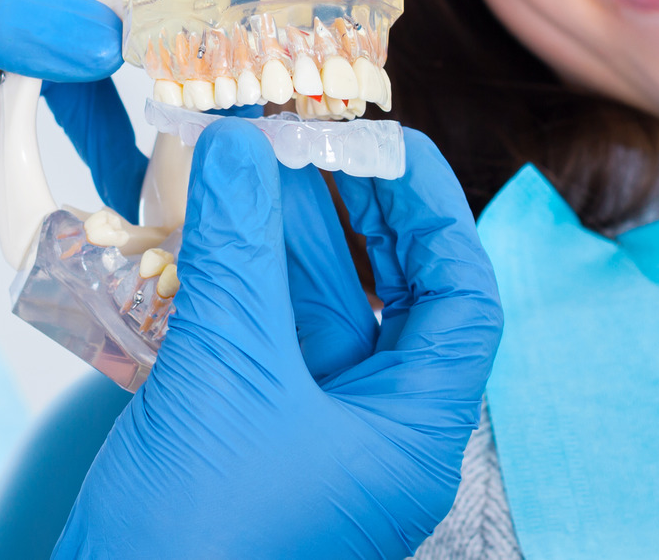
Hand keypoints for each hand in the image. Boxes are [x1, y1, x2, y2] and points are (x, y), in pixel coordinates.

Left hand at [0, 0, 274, 215]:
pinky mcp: (17, 47)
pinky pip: (91, 80)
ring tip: (214, 126)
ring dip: (174, 71)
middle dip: (212, 10)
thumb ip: (32, 17)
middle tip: (255, 73)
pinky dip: (116, 122)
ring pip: (137, 21)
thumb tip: (119, 48)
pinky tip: (138, 176)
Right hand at [57, 122, 503, 558]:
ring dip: (284, 236)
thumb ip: (237, 248)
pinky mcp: (246, 438)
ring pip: (317, 313)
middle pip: (392, 298)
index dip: (436, 214)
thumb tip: (239, 143)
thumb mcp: (226, 371)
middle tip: (309, 138)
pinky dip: (239, 280)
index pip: (463, 303)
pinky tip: (205, 226)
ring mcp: (308, 439)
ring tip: (248, 158)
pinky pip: (261, 340)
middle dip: (351, 213)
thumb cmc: (196, 537)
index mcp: (411, 438)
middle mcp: (373, 437)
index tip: (389, 145)